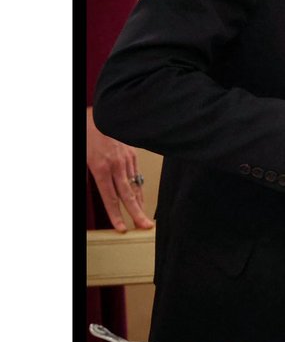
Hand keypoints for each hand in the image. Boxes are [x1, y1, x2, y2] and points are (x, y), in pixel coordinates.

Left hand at [86, 108, 153, 231]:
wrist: (104, 113)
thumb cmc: (89, 135)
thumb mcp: (83, 157)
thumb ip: (92, 176)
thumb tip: (98, 191)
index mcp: (101, 168)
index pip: (110, 198)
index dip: (116, 215)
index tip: (121, 227)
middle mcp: (116, 166)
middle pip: (128, 195)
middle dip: (137, 213)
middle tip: (144, 226)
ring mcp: (127, 160)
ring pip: (135, 186)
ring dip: (140, 203)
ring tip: (144, 217)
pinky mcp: (133, 154)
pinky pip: (137, 175)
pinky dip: (139, 188)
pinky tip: (140, 197)